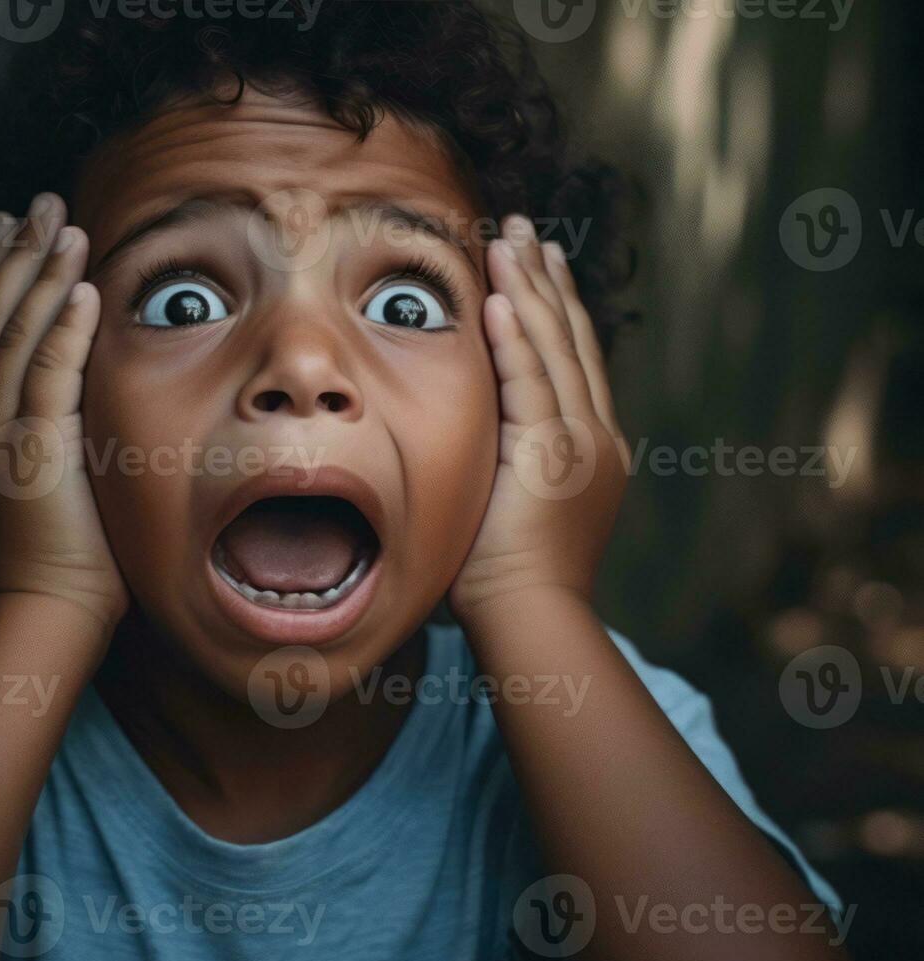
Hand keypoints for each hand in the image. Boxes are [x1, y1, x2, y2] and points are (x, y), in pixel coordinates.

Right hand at [0, 193, 127, 629]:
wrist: (40, 613)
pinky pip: (50, 369)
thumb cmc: (24, 561)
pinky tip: (82, 286)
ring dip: (45, 274)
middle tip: (40, 204)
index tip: (1, 230)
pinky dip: (65, 324)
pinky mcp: (31, 449)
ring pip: (16, 335)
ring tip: (68, 227)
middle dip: (14, 255)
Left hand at [449, 215, 628, 621]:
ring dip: (531, 290)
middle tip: (527, 228)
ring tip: (511, 239)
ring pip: (555, 351)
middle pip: (570, 339)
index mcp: (589, 444)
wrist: (532, 618)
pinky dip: (519, 339)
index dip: (555, 305)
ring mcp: (579, 444)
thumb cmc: (507, 575)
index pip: (571, 357)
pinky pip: (533, 386)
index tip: (538, 260)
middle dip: (547, 279)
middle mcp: (594, 434)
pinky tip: (506, 296)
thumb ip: (510, 452)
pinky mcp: (553, 458)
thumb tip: (480, 424)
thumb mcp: (516, 498)